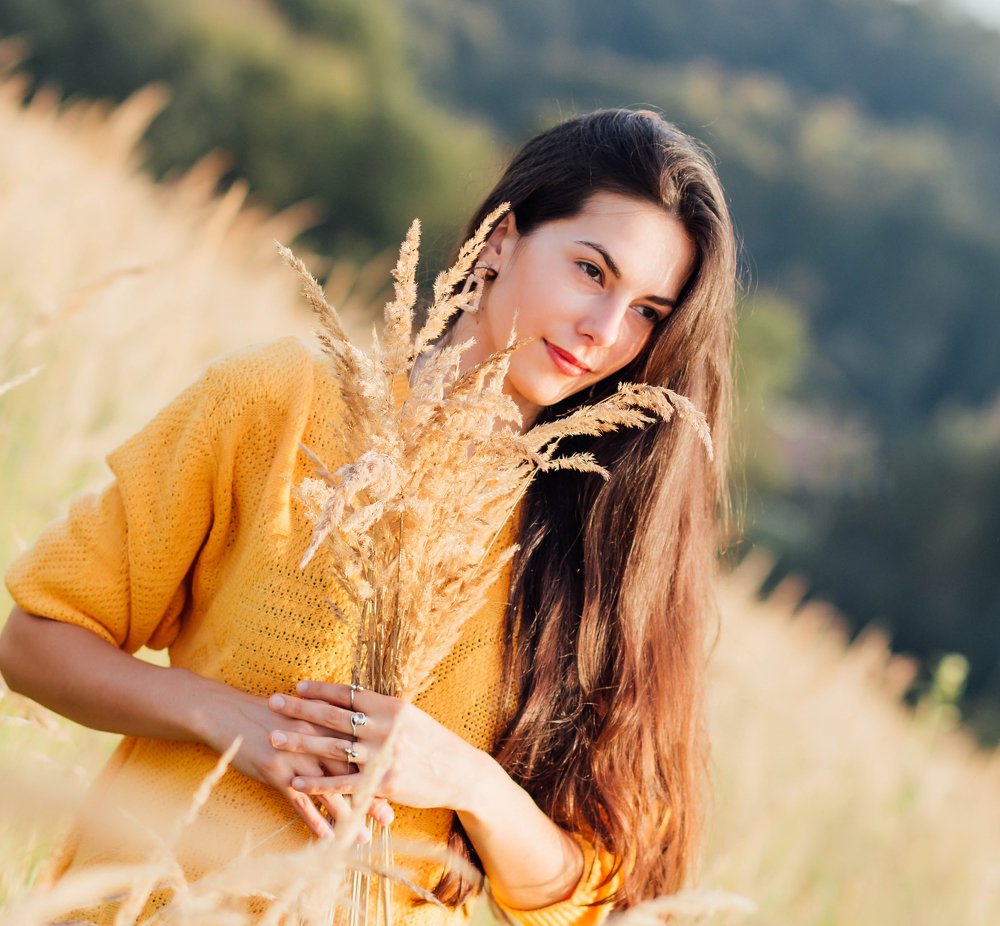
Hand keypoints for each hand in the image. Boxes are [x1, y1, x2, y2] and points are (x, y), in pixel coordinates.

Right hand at [195, 676, 392, 838]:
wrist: (227, 712)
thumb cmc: (268, 713)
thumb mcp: (302, 713)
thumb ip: (327, 724)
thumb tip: (352, 739)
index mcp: (326, 723)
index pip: (359, 750)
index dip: (378, 770)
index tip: (397, 787)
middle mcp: (316, 740)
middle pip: (350, 773)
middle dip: (370, 797)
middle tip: (387, 819)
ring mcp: (296, 757)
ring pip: (328, 791)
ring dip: (346, 817)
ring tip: (361, 837)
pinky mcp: (275, 772)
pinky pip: (299, 802)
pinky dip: (313, 820)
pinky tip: (326, 837)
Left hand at [267, 681, 487, 813]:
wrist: (460, 773)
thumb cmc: (433, 743)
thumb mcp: (411, 717)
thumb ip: (382, 709)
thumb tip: (352, 697)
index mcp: (392, 706)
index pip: (349, 693)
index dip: (321, 690)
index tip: (297, 686)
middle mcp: (385, 727)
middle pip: (334, 716)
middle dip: (300, 709)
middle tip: (273, 703)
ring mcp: (384, 756)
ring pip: (333, 747)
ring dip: (300, 743)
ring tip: (274, 739)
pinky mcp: (383, 784)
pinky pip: (343, 783)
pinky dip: (317, 783)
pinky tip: (295, 782)